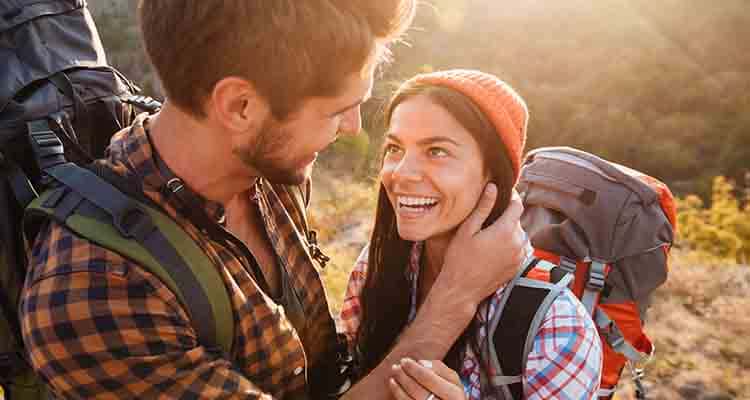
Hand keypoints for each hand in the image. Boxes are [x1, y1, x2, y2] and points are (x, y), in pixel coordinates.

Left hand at [389, 358, 465, 399]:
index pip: (431, 380)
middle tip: (396, 366)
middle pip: (419, 392)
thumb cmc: (452, 393)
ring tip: (395, 373)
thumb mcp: (454, 381)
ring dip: (400, 385)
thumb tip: (421, 363)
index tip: (405, 361)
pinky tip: (394, 384)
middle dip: (405, 377)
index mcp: (455, 395)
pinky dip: (399, 394)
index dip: (416, 370)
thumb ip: (440, 369)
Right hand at [437, 185, 526, 309]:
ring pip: (519, 235)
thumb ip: (483, 208)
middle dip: (505, 217)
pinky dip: (510, 245)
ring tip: (489, 236)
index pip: (517, 205)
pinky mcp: (517, 267)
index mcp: (505, 231)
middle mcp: (517, 243)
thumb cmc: (460, 259)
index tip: (501, 195)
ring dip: (508, 232)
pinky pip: (519, 248)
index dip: (510, 198)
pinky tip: (493, 250)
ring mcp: (519, 256)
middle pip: (517, 220)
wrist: (462, 289)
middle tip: (487, 220)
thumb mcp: (467, 230)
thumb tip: (492, 187)